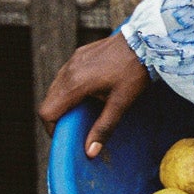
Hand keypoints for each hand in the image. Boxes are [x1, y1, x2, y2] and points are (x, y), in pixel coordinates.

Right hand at [38, 32, 149, 159]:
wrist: (145, 41)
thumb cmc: (134, 72)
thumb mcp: (121, 103)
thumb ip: (103, 128)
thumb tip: (90, 152)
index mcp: (75, 84)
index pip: (47, 112)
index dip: (52, 128)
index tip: (65, 136)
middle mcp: (68, 70)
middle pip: (48, 100)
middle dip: (57, 117)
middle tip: (75, 127)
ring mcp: (73, 60)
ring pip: (55, 87)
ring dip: (63, 102)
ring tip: (83, 111)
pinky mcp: (80, 54)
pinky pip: (65, 75)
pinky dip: (70, 88)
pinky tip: (88, 92)